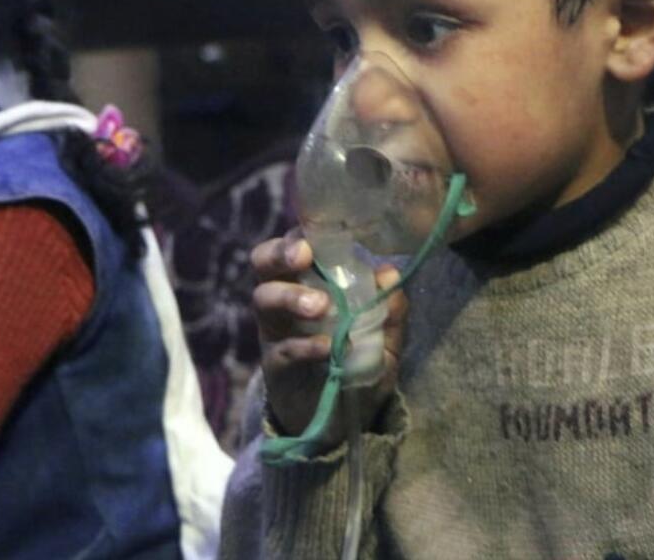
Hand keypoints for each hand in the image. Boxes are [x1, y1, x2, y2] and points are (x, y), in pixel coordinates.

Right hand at [252, 228, 406, 439]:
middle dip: (279, 253)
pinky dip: (305, 345)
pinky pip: (282, 348)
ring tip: (321, 306)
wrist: (338, 419)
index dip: (298, 235)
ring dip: (291, 296)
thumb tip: (390, 274)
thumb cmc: (356, 363)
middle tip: (303, 257)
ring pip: (264, 299)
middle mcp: (283, 299)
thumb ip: (389, 309)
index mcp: (306, 282)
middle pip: (263, 263)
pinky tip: (328, 347)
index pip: (293, 246)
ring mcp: (275, 331)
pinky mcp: (275, 365)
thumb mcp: (384, 338)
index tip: (315, 237)